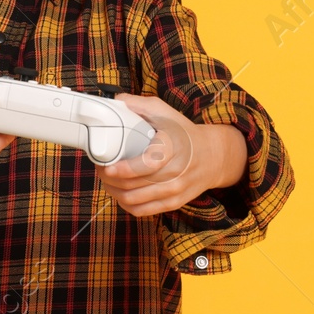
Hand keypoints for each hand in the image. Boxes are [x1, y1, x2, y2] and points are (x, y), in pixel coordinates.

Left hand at [93, 92, 244, 216]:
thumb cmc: (182, 132)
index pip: (148, 164)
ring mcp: (176, 190)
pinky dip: (126, 204)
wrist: (212, 155)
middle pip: (135, 184)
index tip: (108, 166)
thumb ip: (139, 105)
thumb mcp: (165, 112)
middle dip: (110, 178)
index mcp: (173, 147)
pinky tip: (119, 193)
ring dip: (114, 191)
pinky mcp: (174, 203)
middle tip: (100, 168)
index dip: (125, 169)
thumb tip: (115, 102)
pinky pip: (143, 210)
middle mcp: (177, 172)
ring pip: (135, 200)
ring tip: (106, 180)